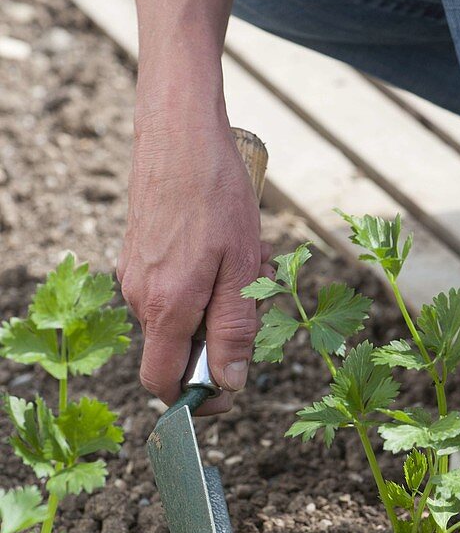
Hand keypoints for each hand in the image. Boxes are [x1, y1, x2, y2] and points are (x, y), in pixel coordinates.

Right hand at [117, 112, 271, 414]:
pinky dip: (200, 284)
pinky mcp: (136, 256)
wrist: (180, 135)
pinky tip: (224, 247)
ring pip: (178, 317)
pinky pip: (171, 290)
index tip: (228, 390)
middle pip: (176, 350)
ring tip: (243, 262)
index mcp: (166, 307)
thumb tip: (229, 384)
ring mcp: (134, 275)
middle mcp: (140, 297)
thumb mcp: (242, 268)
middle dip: (216, 340)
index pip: (163, 382)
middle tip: (253, 299)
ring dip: (213, 306)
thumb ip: (233, 329)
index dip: (195, 397)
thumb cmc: (217, 196)